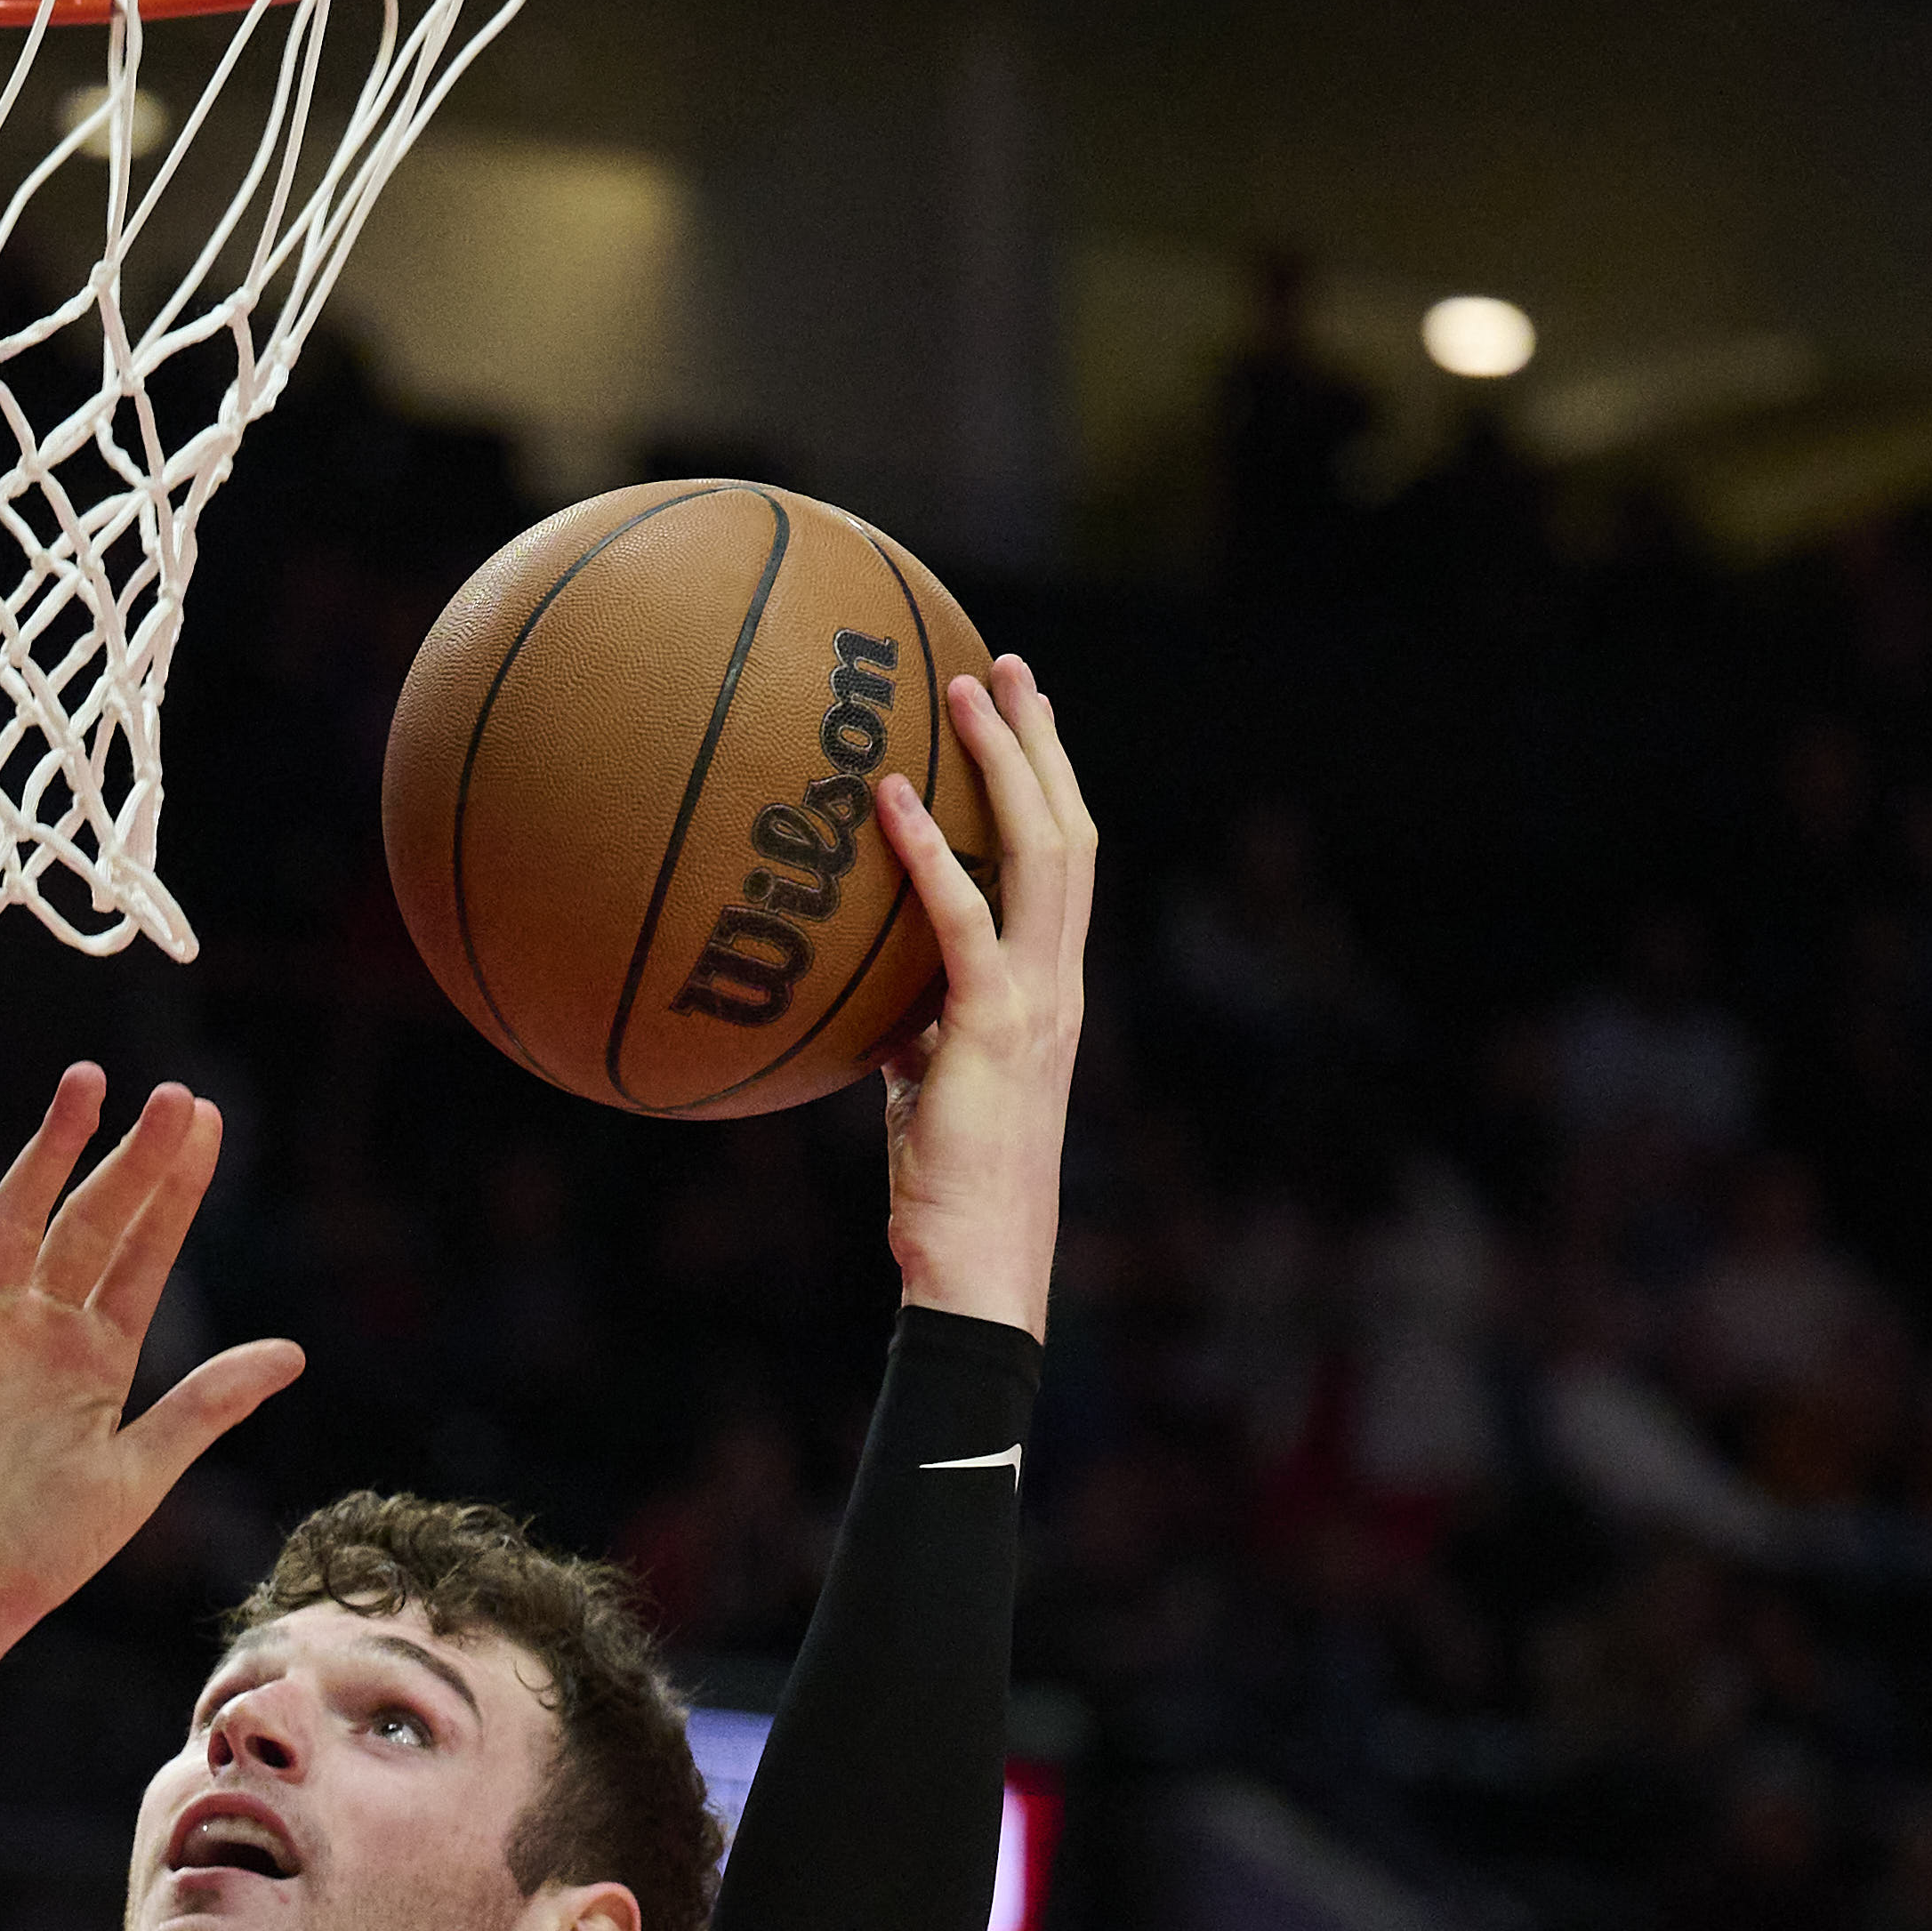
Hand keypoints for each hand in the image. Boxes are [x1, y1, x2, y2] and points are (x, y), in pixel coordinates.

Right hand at [0, 1068, 305, 1657]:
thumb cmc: (40, 1552)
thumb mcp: (141, 1475)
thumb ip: (207, 1405)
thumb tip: (294, 1352)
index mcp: (100, 1356)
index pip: (147, 1252)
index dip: (177, 1190)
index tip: (209, 1121)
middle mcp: (44, 1328)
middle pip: (95, 1221)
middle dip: (134, 1158)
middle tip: (176, 1093)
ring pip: (21, 1220)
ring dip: (51, 1151)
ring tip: (87, 1084)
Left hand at [872, 656, 1095, 1336]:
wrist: (977, 1262)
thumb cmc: (946, 1189)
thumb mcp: (925, 1086)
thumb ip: (912, 1026)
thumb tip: (860, 991)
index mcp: (1052, 993)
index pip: (1066, 867)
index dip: (1048, 787)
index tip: (1019, 718)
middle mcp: (1062, 984)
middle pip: (1071, 834)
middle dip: (1040, 743)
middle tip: (1002, 668)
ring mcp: (1038, 1003)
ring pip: (1044, 854)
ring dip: (1004, 764)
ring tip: (961, 690)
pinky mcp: (994, 1030)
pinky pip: (965, 922)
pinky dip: (933, 854)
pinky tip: (891, 799)